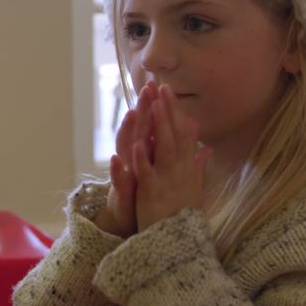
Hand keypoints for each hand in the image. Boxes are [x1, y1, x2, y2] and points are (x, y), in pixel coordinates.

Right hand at [94, 83, 158, 236]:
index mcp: (146, 153)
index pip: (151, 126)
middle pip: (138, 130)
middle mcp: (133, 158)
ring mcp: (125, 172)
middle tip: (146, 89)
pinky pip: (118, 180)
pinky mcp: (120, 191)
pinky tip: (115, 160)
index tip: (161, 85)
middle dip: (142, 109)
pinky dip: (116, 170)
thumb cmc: (145, 191)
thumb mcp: (159, 167)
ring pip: (125, 149)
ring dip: (126, 132)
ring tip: (130, 115)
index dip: (156, 106)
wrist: (127, 219)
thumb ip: (170, 145)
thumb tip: (189, 125)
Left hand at [132, 84, 211, 230]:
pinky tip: (137, 144)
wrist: (178, 244)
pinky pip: (148, 174)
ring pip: (163, 148)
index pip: (182, 135)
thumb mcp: (193, 187)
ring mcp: (167, 180)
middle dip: (168, 111)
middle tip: (163, 87)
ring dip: (158, 126)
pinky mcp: (153, 194)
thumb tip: (206, 148)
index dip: (176, 113)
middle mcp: (179, 171)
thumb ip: (198, 165)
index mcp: (186, 168)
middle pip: (174, 136)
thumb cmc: (182, 215)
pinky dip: (142, 159)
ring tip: (153, 104)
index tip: (169, 93)